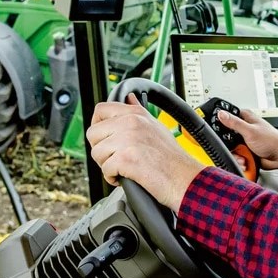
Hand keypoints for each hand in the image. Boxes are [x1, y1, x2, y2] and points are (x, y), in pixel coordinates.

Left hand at [87, 95, 205, 211]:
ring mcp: (128, 139)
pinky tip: (125, 177)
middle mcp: (131, 122)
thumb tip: (129, 99)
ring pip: (97, 152)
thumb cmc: (173, 158)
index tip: (103, 137)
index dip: (97, 125)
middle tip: (114, 157)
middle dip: (100, 149)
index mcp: (136, 113)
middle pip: (93, 133)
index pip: (101, 109)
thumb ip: (138, 111)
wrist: (185, 178)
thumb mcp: (156, 125)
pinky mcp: (126, 158)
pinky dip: (112, 178)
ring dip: (106, 164)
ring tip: (122, 168)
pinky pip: (105, 169)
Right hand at [217, 108, 277, 169]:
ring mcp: (245, 141)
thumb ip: (234, 123)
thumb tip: (221, 114)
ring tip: (243, 157)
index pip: (228, 116)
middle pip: (227, 135)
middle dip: (229, 144)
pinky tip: (245, 161)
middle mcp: (245, 129)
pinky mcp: (247, 151)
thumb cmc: (272, 140)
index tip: (219, 130)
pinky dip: (240, 160)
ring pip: (232, 148)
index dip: (221, 123)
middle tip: (234, 147)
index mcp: (246, 119)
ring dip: (236, 155)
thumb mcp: (250, 131)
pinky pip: (237, 156)